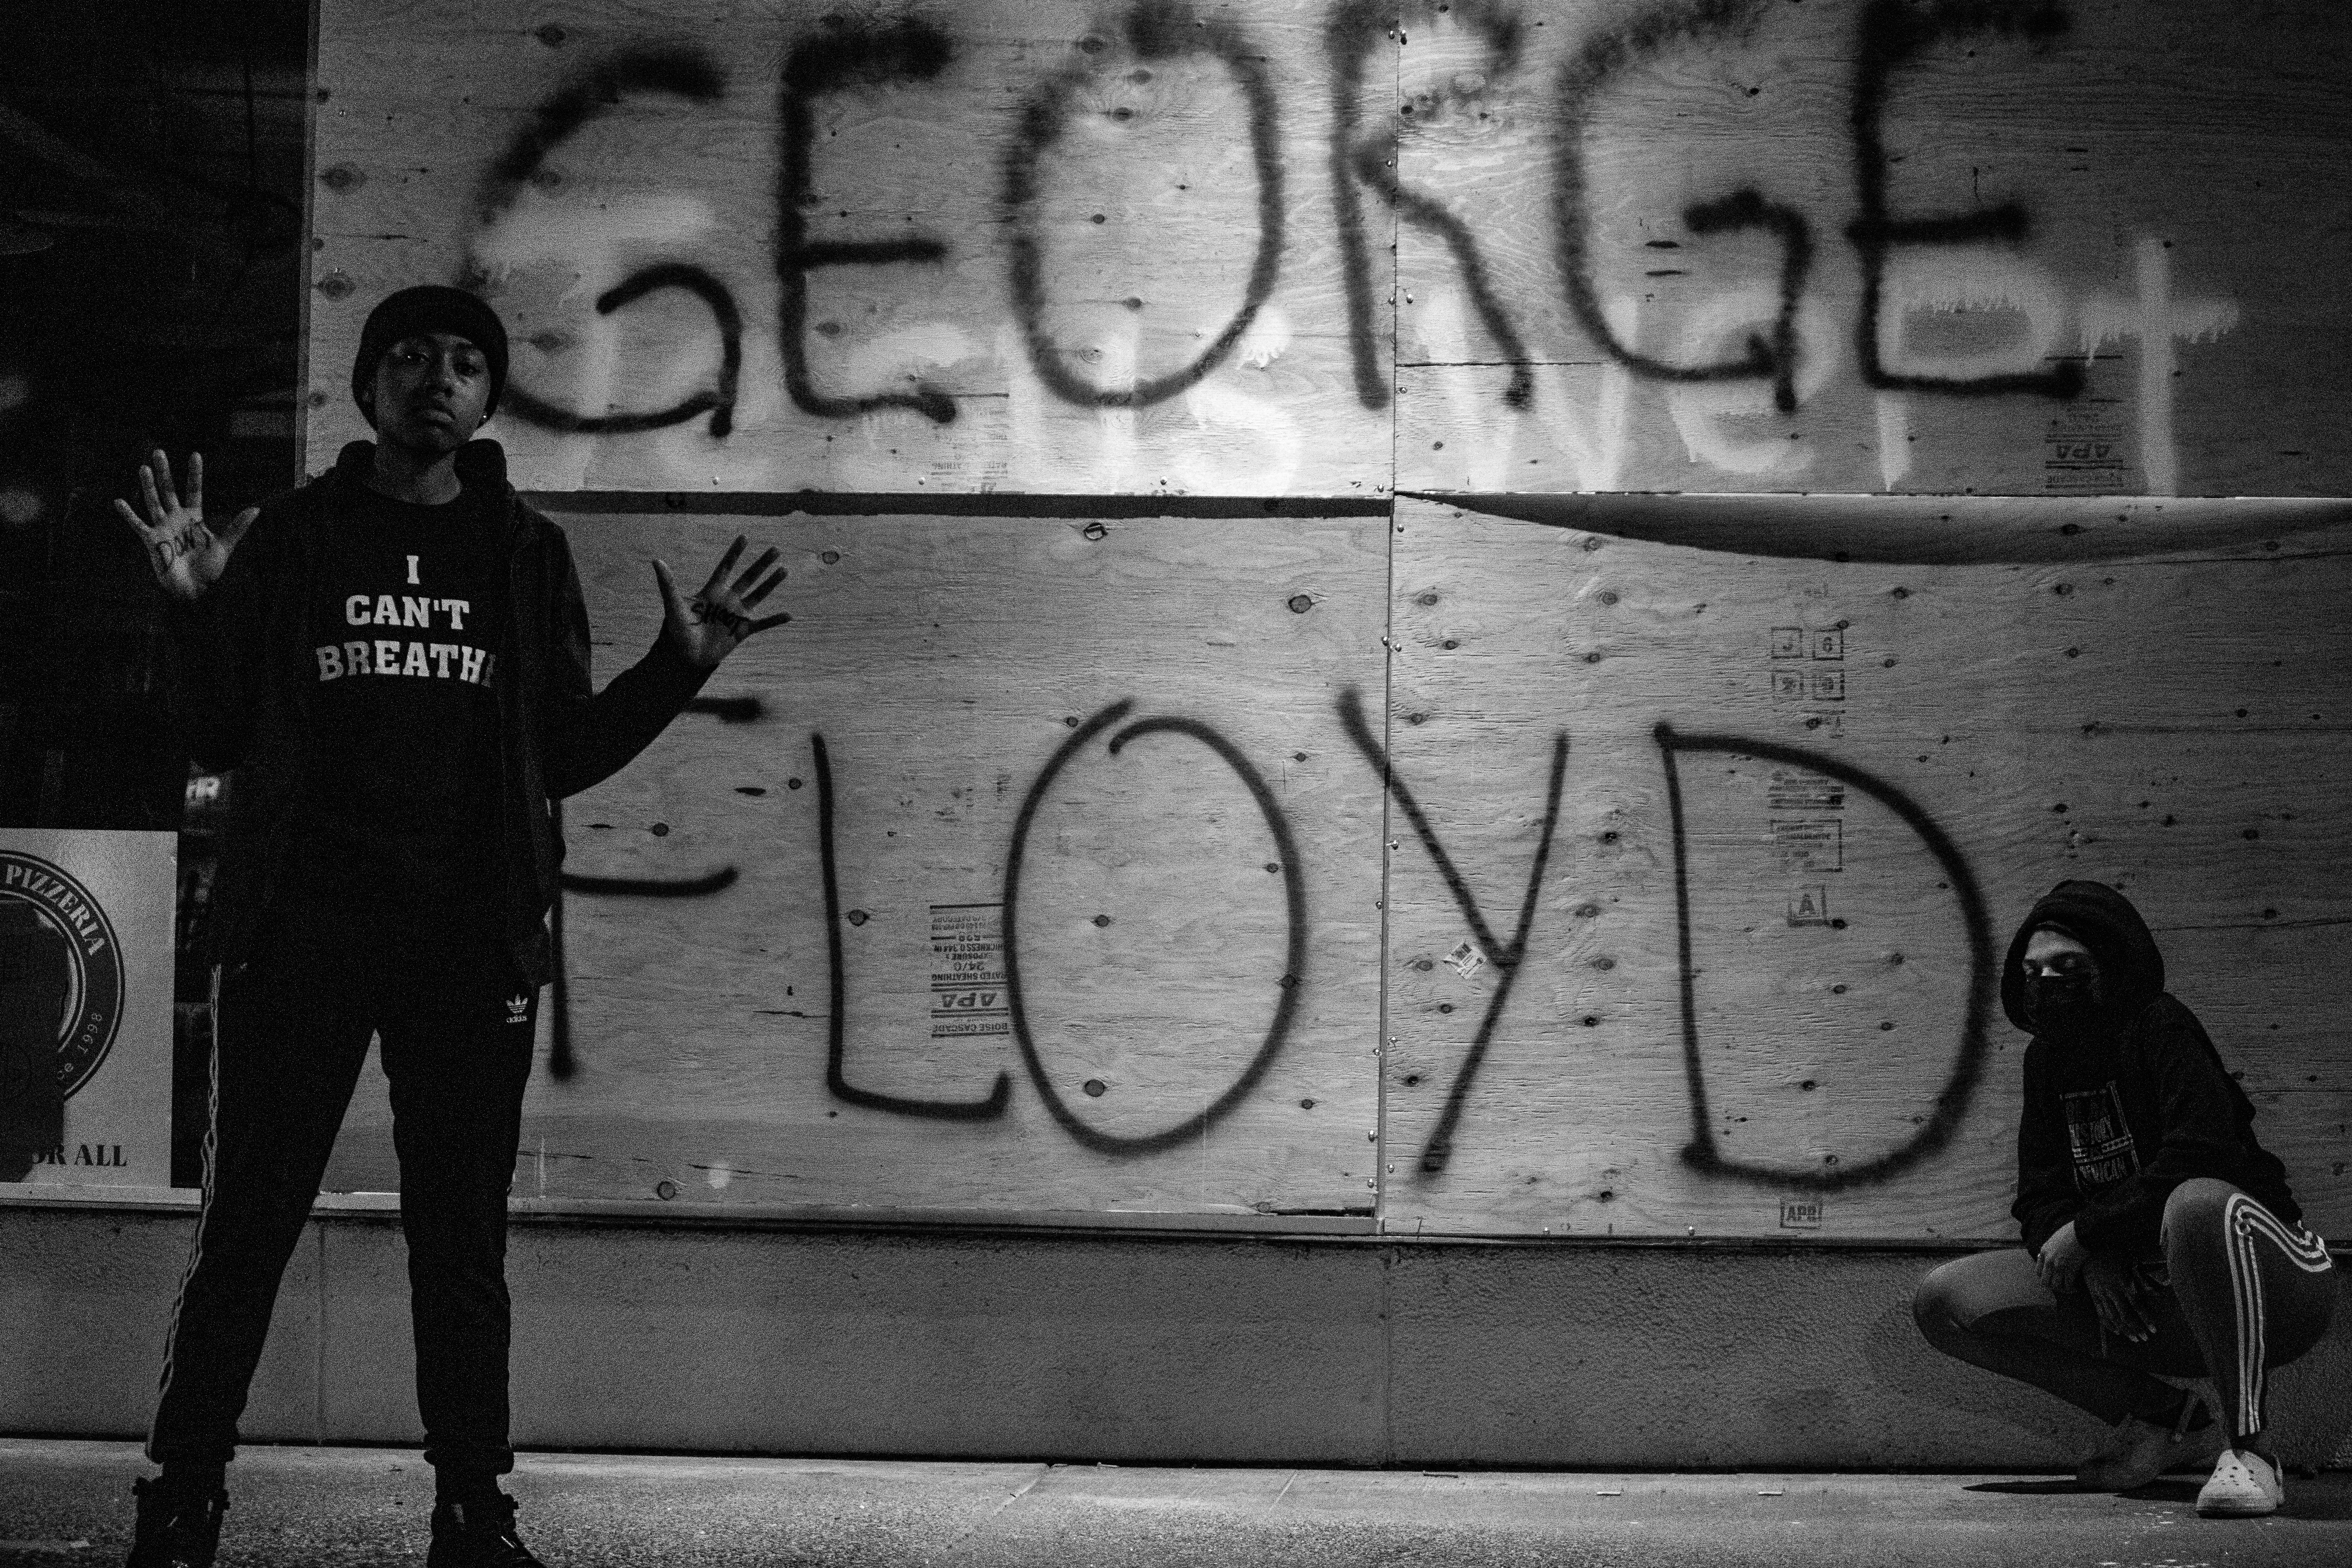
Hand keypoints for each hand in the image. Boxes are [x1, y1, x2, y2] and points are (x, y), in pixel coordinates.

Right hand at [114, 450, 256, 602]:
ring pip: (153, 502)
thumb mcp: (225, 546)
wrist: (194, 590)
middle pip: (169, 490)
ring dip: (148, 486)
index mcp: (194, 517)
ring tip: (144, 468)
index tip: (195, 454)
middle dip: (164, 472)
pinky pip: (138, 525)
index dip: (194, 474)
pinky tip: (119, 501)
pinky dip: (128, 514)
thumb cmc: (210, 569)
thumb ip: (237, 527)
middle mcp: (177, 519)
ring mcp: (163, 528)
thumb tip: (257, 509)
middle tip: (158, 452)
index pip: (194, 490)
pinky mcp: (151, 540)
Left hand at [653, 534, 789, 669]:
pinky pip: (762, 624)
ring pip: (758, 595)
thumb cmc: (677, 631)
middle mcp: (727, 599)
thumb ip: (668, 583)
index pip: (726, 567)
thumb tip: (656, 560)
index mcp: (712, 591)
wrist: (685, 657)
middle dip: (761, 564)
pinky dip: (774, 620)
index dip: (735, 553)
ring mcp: (736, 615)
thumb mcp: (673, 605)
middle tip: (776, 549)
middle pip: (748, 577)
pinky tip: (789, 615)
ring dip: (771, 584)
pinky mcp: (742, 631)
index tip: (745, 537)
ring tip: (784, 570)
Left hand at [2036, 1221, 2087, 1292]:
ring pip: (2056, 1285)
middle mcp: (2049, 1260)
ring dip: (2062, 1289)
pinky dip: (2072, 1288)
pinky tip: (2076, 1288)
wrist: (2081, 1231)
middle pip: (2045, 1281)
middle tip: (2060, 1286)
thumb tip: (2049, 1257)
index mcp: (2044, 1252)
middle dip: (2052, 1285)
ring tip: (2068, 1288)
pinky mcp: (2070, 1269)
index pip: (2038, 1271)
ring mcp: (2059, 1266)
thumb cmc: (2070, 1232)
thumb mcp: (2054, 1239)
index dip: (2045, 1277)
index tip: (2052, 1278)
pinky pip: (2068, 1284)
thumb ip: (2050, 1249)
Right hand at [2081, 1254, 2154, 1342]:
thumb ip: (2142, 1279)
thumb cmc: (2113, 1254)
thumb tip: (2158, 1293)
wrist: (2090, 1249)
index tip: (2154, 1329)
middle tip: (2145, 1338)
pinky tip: (2116, 1331)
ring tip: (2134, 1339)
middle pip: (2125, 1315)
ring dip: (2124, 1329)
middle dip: (2136, 1328)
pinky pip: (2100, 1313)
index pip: (2137, 1305)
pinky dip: (2108, 1324)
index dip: (2146, 1319)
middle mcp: (2112, 1291)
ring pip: (2113, 1316)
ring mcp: (2101, 1294)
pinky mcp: (2093, 1295)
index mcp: (2123, 1283)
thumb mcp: (2130, 1263)